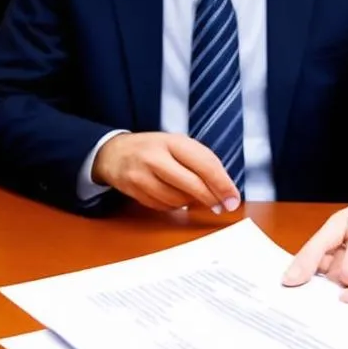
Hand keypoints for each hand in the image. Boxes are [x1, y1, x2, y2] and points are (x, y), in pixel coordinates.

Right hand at [92, 132, 240, 212]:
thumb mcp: (177, 144)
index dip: (222, 184)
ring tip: (191, 194)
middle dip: (210, 198)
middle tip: (222, 206)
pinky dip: (174, 206)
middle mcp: (155, 157)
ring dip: (190, 202)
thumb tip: (224, 188)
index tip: (233, 198)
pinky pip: (163, 206)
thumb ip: (200, 161)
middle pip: (191, 184)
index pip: (204, 164)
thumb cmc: (154, 148)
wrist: (114, 152)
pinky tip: (173, 196)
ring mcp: (142, 175)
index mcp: (172, 142)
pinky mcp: (134, 191)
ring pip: (177, 199)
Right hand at [282, 188, 347, 301]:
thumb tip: (346, 277)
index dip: (302, 264)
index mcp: (337, 228)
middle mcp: (343, 248)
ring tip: (335, 306)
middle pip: (324, 271)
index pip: (316, 247)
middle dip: (316, 286)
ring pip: (344, 283)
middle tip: (308, 303)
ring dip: (340, 293)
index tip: (290, 282)